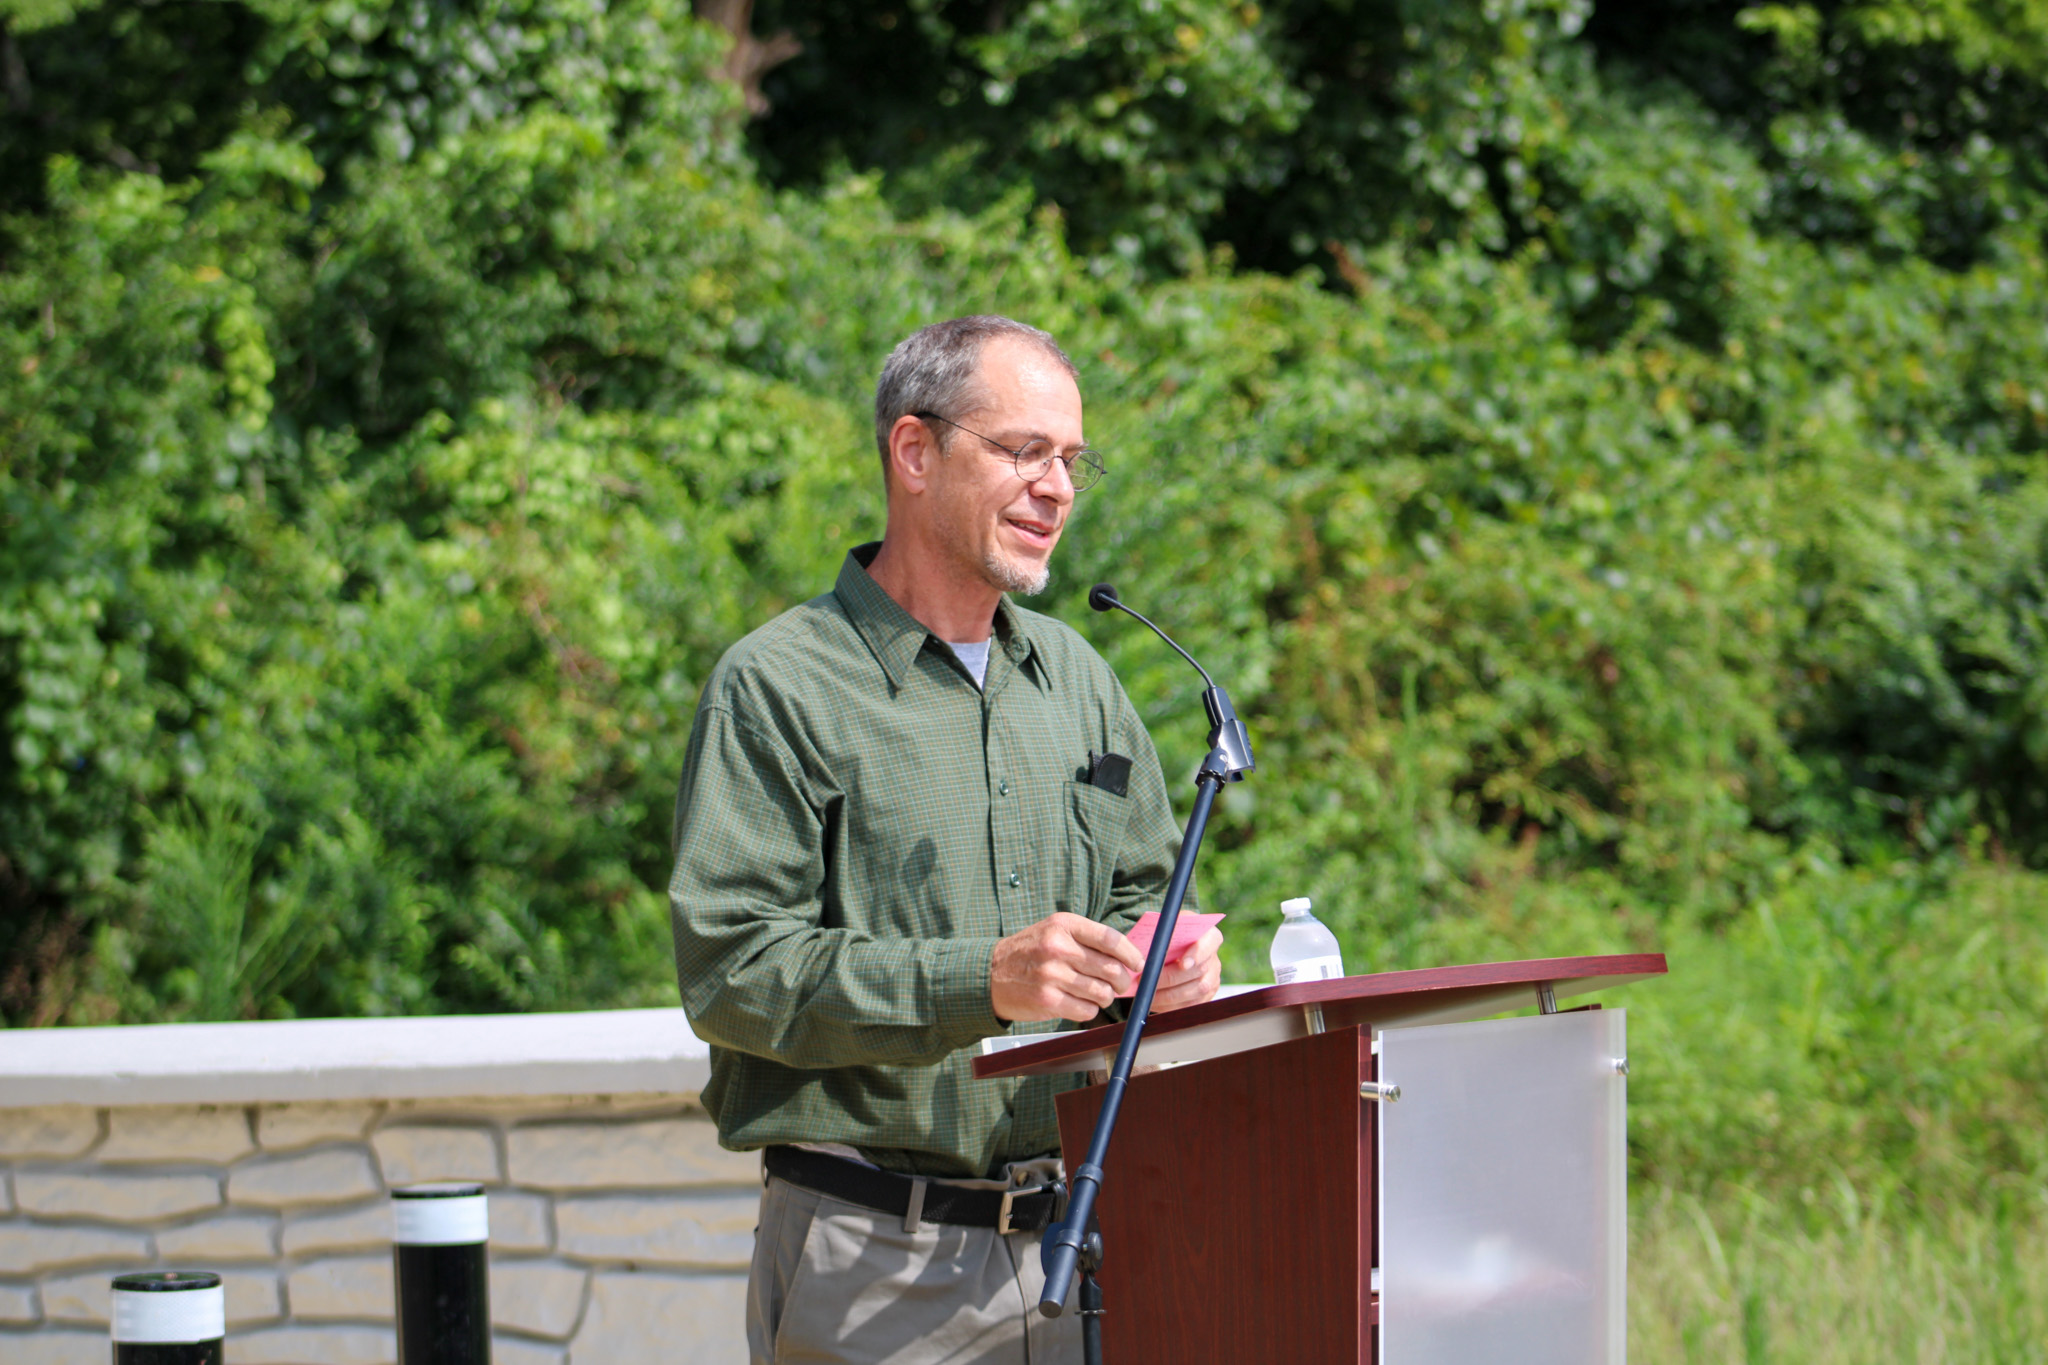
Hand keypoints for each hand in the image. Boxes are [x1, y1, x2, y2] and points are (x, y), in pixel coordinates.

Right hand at [991, 912, 1144, 1022]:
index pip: (1110, 939)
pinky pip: (1086, 1010)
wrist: (991, 973)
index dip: (1131, 954)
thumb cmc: (1030, 952)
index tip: (1138, 964)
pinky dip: (1090, 1010)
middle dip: (1122, 980)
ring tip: (1098, 994)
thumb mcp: (1054, 931)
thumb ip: (1087, 940)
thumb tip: (1127, 958)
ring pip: (1102, 993)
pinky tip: (1080, 1003)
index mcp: (1064, 925)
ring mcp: (1052, 975)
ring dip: (1106, 997)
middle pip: (1111, 969)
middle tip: (1120, 984)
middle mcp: (1058, 948)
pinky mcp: (1047, 1000)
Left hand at [1150, 925, 1222, 1012]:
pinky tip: (1153, 1002)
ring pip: (1194, 992)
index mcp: (1209, 937)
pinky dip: (1170, 1006)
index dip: (1197, 954)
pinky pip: (1189, 1005)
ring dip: (1167, 996)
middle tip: (1147, 980)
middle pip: (1198, 971)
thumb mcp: (1168, 926)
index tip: (1183, 964)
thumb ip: (1164, 932)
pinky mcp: (1205, 997)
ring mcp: (1212, 980)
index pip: (1209, 944)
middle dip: (1170, 979)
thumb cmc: (1169, 935)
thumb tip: (1151, 948)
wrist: (1175, 947)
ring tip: (1146, 994)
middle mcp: (1214, 960)